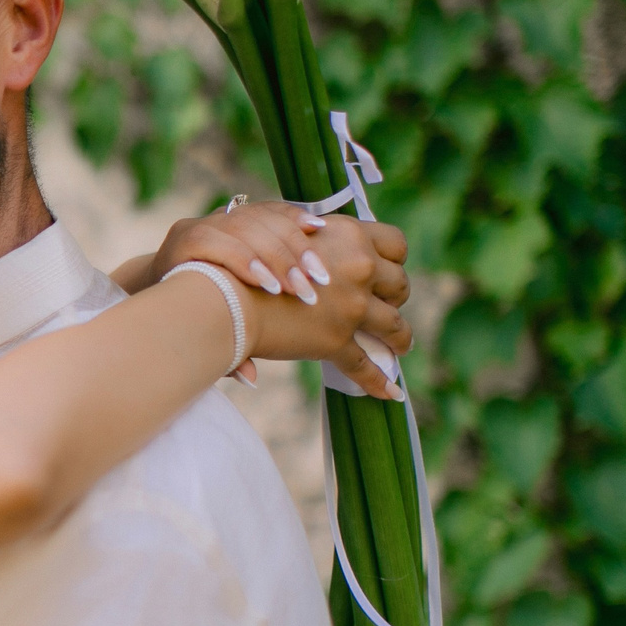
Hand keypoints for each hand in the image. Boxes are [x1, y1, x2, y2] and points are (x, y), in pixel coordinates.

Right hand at [228, 213, 413, 397]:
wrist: (225, 291)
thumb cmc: (247, 259)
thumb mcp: (288, 233)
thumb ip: (311, 239)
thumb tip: (317, 238)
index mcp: (349, 235)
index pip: (395, 243)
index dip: (394, 259)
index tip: (387, 270)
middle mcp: (358, 267)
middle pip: (399, 283)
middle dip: (396, 297)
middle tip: (388, 307)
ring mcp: (351, 306)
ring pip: (393, 325)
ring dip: (400, 338)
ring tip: (399, 347)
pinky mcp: (335, 340)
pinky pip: (364, 365)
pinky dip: (379, 381)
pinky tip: (391, 392)